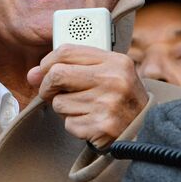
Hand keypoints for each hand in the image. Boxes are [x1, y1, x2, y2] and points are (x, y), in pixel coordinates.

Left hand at [27, 44, 148, 149]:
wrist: (148, 130)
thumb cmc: (122, 98)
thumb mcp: (109, 73)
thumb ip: (73, 67)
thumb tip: (32, 74)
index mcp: (116, 62)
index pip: (66, 51)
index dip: (47, 61)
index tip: (44, 70)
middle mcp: (113, 81)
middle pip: (57, 75)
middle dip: (47, 86)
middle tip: (50, 93)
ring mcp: (108, 105)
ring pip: (59, 103)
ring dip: (64, 109)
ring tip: (85, 109)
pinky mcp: (101, 127)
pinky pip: (68, 124)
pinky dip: (74, 125)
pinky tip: (90, 122)